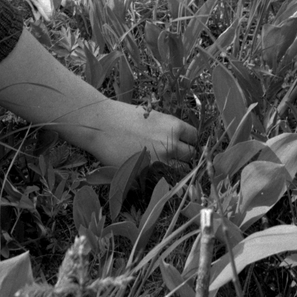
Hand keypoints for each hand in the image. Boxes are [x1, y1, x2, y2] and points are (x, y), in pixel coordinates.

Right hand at [76, 99, 198, 167]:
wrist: (102, 125)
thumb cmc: (124, 116)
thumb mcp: (152, 116)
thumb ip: (167, 129)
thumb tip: (178, 140)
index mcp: (172, 127)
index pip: (194, 137)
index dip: (189, 140)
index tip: (184, 142)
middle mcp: (170, 145)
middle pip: (190, 156)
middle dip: (184, 156)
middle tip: (174, 155)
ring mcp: (159, 162)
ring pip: (179, 171)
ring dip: (174, 168)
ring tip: (163, 164)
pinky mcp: (146, 175)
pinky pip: (160, 179)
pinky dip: (158, 176)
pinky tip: (149, 169)